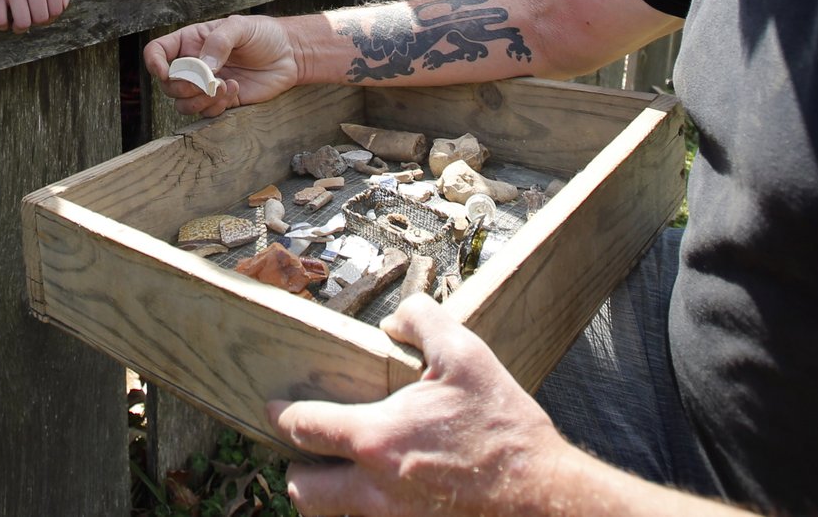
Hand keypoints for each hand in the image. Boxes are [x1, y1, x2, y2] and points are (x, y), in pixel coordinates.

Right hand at [0, 0, 76, 31]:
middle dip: (37, 21)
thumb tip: (64, 5)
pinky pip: (0, 20)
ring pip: (22, 23)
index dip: (51, 16)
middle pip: (40, 18)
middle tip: (32, 15)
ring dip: (21, 27)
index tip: (44, 11)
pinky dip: (3, 26)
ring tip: (20, 21)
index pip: (57, 10)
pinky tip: (6, 20)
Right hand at [142, 14, 299, 115]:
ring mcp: (206, 85)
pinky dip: (216, 107)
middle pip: (168, 84)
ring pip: (183, 104)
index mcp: (191, 42)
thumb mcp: (241, 26)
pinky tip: (234, 90)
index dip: (154, 63)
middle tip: (209, 81)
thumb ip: (220, 42)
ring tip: (224, 87)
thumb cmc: (263, 34)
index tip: (167, 72)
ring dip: (199, 100)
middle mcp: (193, 65)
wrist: (289, 54)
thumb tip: (203, 66)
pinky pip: (205, 113)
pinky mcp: (221, 101)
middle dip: (184, 86)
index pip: (157, 52)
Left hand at [273, 294, 567, 515]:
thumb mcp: (466, 355)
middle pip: (301, 490)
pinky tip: (384, 493)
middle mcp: (373, 490)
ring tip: (344, 474)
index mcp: (376, 439)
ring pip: (329, 516)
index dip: (280, 414)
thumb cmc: (504, 430)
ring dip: (327, 496)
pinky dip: (362, 512)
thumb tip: (394, 321)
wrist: (543, 499)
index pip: (304, 427)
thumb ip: (422, 322)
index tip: (273, 408)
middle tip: (313, 451)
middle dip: (298, 469)